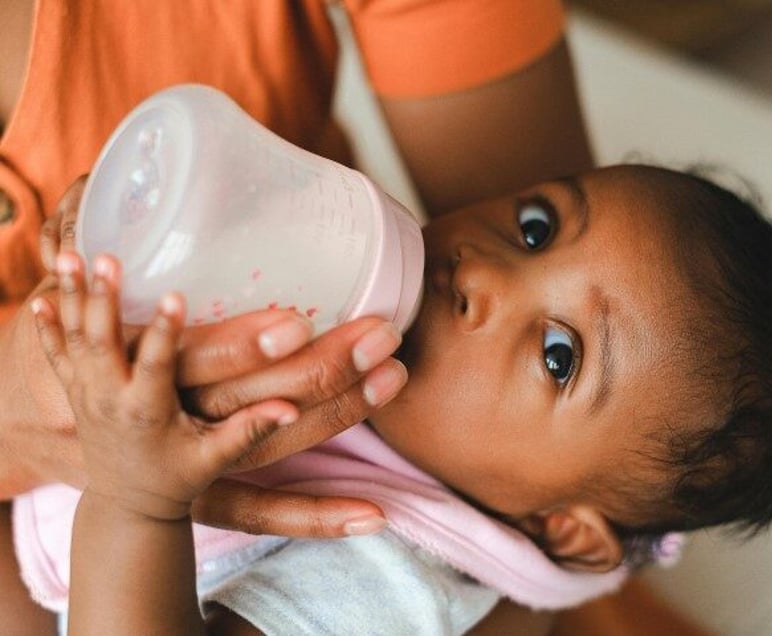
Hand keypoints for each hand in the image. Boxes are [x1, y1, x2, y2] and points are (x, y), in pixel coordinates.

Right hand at [5, 178, 401, 534]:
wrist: (44, 420)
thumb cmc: (76, 338)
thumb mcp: (81, 285)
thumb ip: (98, 229)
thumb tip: (129, 171)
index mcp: (136, 365)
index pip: (191, 358)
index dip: (239, 344)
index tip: (297, 322)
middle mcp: (170, 415)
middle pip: (248, 397)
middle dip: (321, 367)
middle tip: (382, 333)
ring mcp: (192, 456)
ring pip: (270, 445)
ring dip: (339, 414)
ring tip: (395, 377)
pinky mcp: (210, 483)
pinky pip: (264, 509)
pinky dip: (315, 514)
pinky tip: (373, 515)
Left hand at [32, 252, 293, 519]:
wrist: (127, 506)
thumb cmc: (178, 478)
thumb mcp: (216, 457)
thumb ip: (250, 430)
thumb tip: (292, 410)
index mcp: (146, 412)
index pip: (154, 364)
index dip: (164, 330)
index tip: (174, 294)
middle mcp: (109, 399)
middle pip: (101, 342)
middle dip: (103, 297)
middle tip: (108, 258)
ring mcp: (86, 395)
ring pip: (73, 339)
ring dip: (72, 297)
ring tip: (68, 255)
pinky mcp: (76, 393)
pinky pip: (55, 355)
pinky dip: (46, 326)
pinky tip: (40, 295)